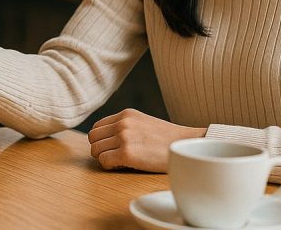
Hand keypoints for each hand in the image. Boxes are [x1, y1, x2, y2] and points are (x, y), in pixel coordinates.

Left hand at [88, 109, 206, 171]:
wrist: (187, 146)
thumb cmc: (168, 140)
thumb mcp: (144, 123)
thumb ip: (126, 126)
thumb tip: (108, 139)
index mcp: (126, 114)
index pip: (97, 127)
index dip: (102, 140)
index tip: (112, 148)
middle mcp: (122, 123)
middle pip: (93, 138)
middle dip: (100, 149)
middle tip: (114, 157)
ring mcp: (124, 137)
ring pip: (96, 150)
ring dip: (105, 158)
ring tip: (121, 162)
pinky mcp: (127, 153)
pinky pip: (104, 161)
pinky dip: (110, 166)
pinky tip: (124, 166)